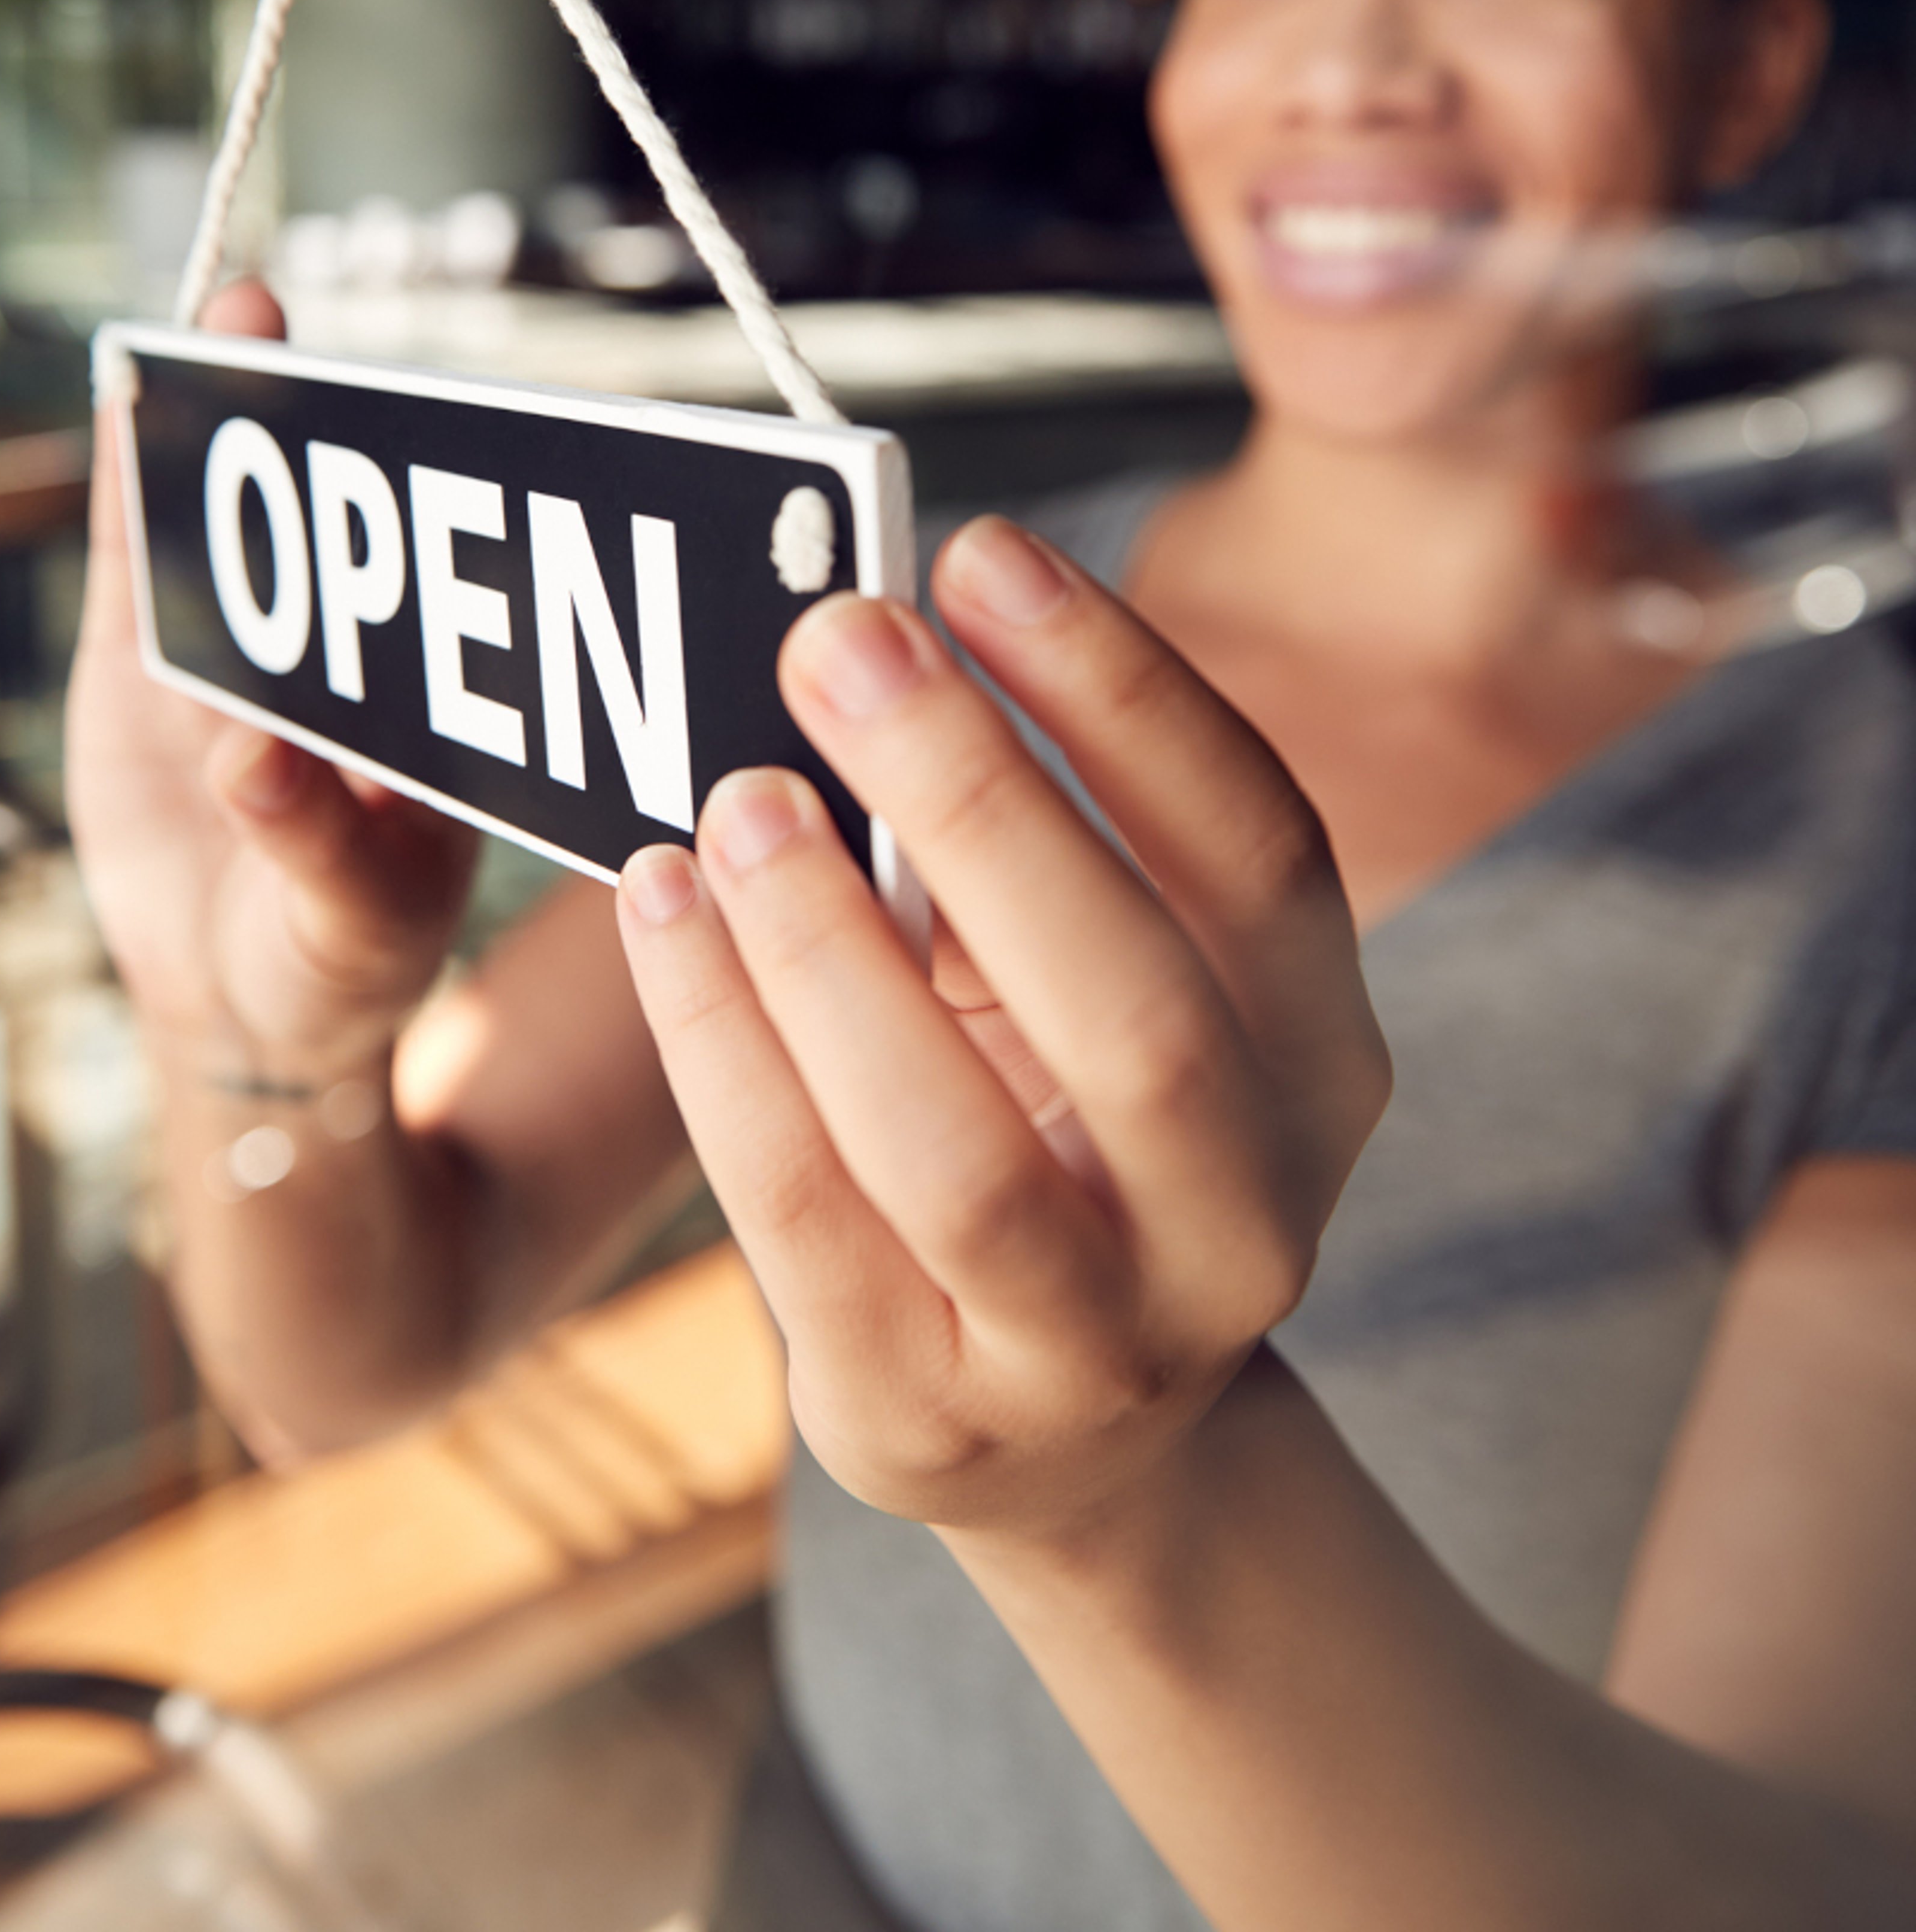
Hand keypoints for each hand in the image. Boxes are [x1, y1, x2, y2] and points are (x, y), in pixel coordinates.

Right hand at [64, 280, 476, 1069]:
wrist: (236, 989)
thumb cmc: (337, 953)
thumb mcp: (345, 920)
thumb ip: (311, 844)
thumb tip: (252, 760)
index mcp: (429, 706)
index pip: (448, 590)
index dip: (450, 504)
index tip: (454, 440)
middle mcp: (346, 654)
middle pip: (343, 520)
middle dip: (333, 428)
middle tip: (308, 342)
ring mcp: (245, 648)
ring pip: (244, 513)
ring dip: (243, 409)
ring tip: (244, 311)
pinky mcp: (146, 661)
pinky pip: (141, 554)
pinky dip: (137, 472)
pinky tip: (135, 380)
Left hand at [613, 513, 1386, 1541]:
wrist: (1066, 1431)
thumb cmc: (1059, 1117)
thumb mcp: (1090, 982)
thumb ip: (1023, 839)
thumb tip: (867, 639)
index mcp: (1321, 1066)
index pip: (1263, 854)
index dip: (1127, 692)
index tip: (981, 551)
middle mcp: (1244, 1220)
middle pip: (1134, 1006)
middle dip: (979, 798)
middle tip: (839, 637)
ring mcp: (1092, 1349)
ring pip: (955, 1152)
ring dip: (829, 948)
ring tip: (737, 794)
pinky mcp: (923, 1418)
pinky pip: (800, 1221)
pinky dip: (717, 1048)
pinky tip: (660, 904)